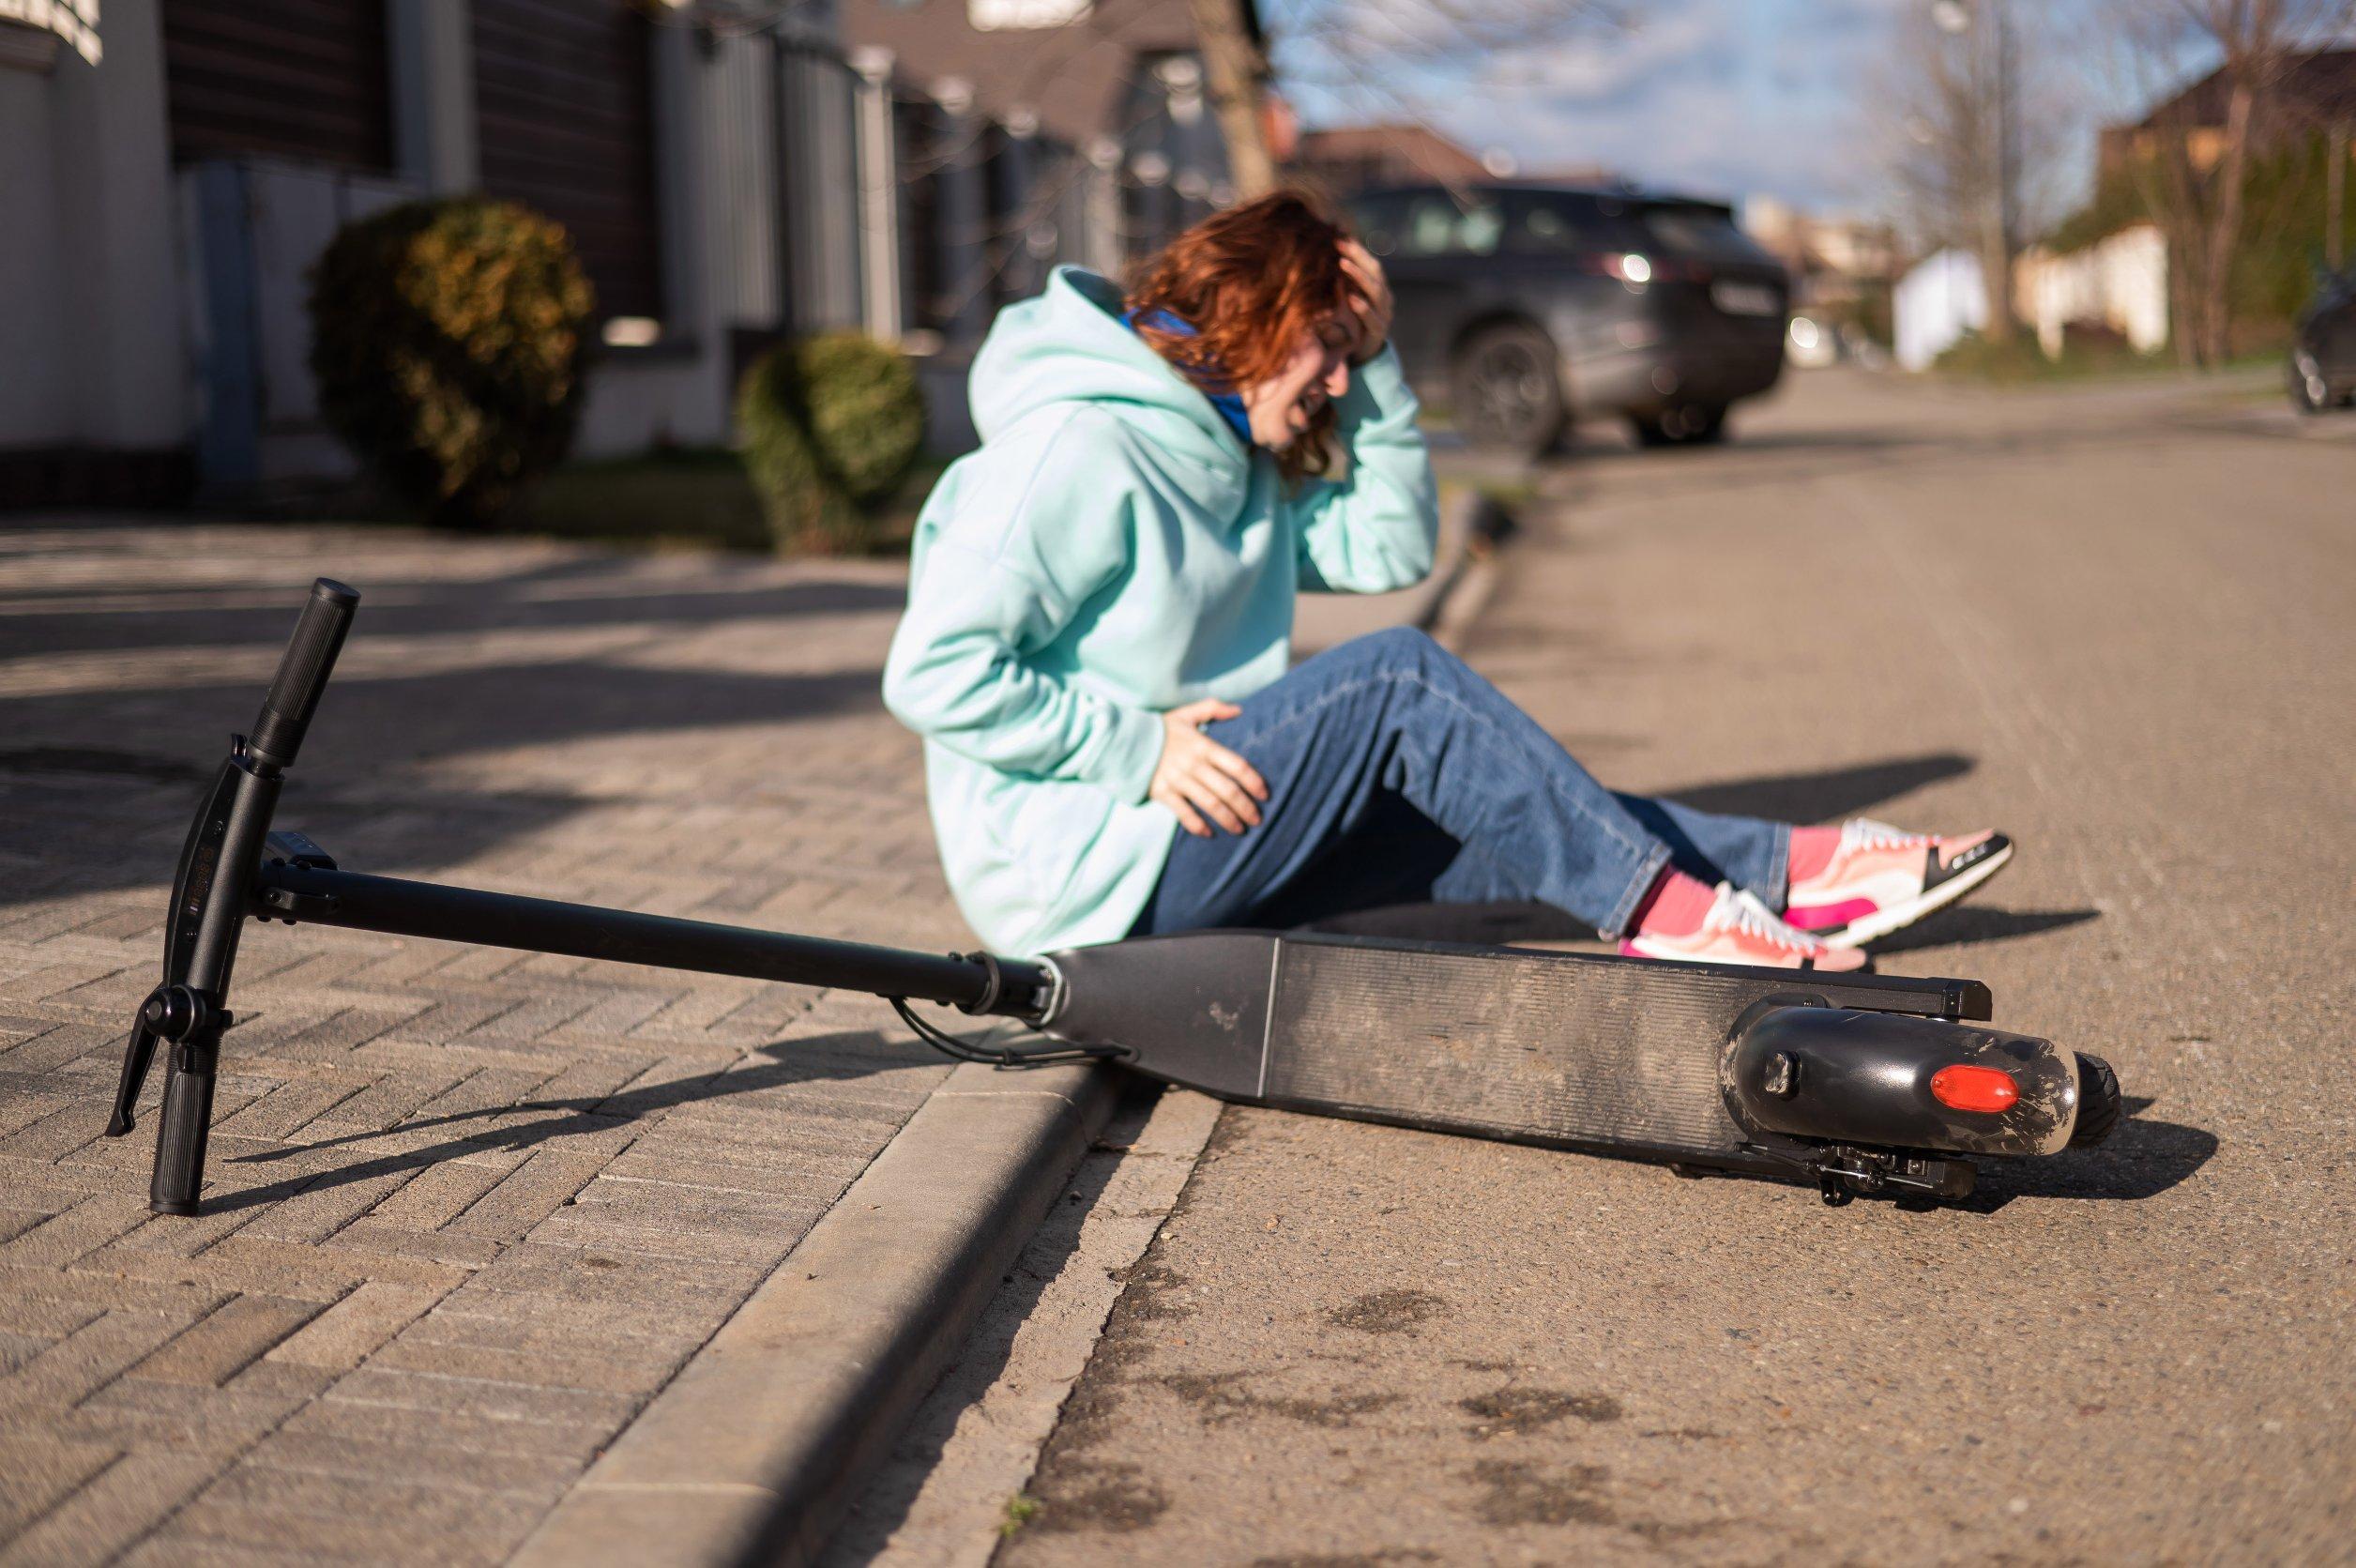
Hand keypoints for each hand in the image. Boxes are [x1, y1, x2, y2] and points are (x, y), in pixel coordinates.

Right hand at [1149, 699, 1268, 836]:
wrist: (1123, 739)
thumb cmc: (1159, 728)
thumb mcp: (1186, 714)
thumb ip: (1213, 708)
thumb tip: (1238, 709)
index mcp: (1203, 745)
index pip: (1237, 766)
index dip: (1254, 782)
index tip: (1265, 795)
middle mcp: (1194, 764)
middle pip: (1228, 790)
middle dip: (1246, 807)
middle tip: (1257, 820)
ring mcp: (1178, 780)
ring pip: (1210, 804)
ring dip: (1228, 819)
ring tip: (1240, 829)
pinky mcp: (1163, 792)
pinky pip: (1184, 813)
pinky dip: (1197, 825)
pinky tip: (1209, 833)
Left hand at [1340, 239, 1392, 365]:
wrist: (1359, 354)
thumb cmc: (1349, 322)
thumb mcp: (1344, 299)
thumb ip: (1340, 280)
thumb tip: (1323, 253)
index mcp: (1378, 286)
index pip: (1370, 262)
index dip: (1356, 249)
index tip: (1337, 237)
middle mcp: (1384, 297)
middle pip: (1375, 272)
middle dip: (1357, 257)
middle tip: (1339, 246)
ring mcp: (1384, 314)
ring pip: (1376, 291)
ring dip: (1359, 276)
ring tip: (1343, 264)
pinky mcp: (1379, 332)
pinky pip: (1373, 318)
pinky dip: (1362, 308)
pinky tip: (1351, 298)